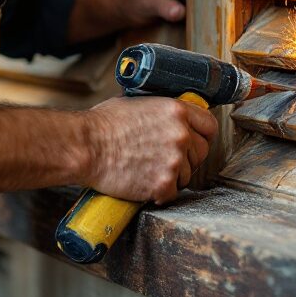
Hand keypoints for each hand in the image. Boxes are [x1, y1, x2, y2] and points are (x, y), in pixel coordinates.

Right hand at [82, 94, 216, 203]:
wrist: (86, 147)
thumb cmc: (103, 124)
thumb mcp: (138, 103)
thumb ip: (163, 112)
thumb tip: (172, 118)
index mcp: (176, 111)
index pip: (209, 126)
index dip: (201, 135)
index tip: (194, 141)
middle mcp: (181, 135)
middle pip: (202, 153)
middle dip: (188, 158)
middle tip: (165, 160)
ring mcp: (174, 161)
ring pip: (187, 175)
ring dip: (172, 176)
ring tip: (148, 171)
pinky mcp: (164, 184)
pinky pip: (172, 193)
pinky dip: (160, 192)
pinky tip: (144, 184)